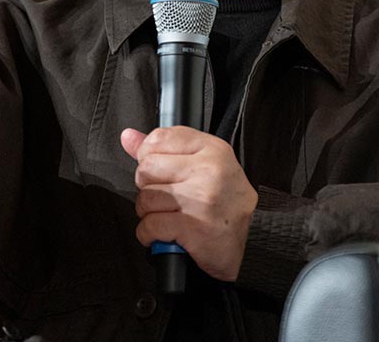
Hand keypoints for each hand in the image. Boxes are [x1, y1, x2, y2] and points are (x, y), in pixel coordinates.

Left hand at [120, 126, 257, 281]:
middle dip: (148, 187)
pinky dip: (150, 235)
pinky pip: (149, 226)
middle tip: (167, 198)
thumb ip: (163, 148)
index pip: (158, 138)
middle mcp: (208, 171)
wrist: (250, 242)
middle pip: (146, 169)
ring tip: (169, 216)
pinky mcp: (192, 228)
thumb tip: (128, 137)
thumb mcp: (203, 164)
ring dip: (149, 213)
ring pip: (145, 199)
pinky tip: (166, 234)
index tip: (161, 171)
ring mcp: (201, 199)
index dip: (150, 157)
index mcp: (212, 149)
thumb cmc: (224, 202)